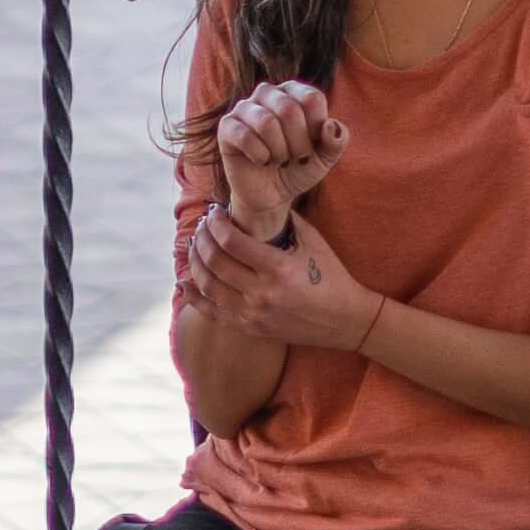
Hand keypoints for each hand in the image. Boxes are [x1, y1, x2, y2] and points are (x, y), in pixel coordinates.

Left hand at [187, 198, 383, 355]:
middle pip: (214, 261)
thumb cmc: (331, 276)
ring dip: (194, 262)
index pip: (231, 240)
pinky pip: (211, 313)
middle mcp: (262, 293)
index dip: (215, 222)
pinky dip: (193, 297)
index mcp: (278, 268)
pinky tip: (184, 281)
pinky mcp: (250, 329)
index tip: (213, 212)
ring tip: (193, 246)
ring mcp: (253, 314)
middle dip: (201, 237)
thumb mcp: (313, 242)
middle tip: (201, 225)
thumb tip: (260, 200)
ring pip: (207, 286)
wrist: (345, 321)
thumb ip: (286, 219)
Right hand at [208, 78, 344, 245]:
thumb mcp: (325, 158)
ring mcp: (245, 107)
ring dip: (279, 151)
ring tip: (279, 160)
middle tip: (296, 158)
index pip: (312, 99)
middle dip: (298, 143)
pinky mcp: (227, 126)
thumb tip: (331, 126)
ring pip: (266, 122)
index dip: (316, 130)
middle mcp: (268, 93)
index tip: (312, 145)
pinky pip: (245, 136)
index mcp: (294, 92)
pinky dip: (260, 156)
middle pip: (289, 109)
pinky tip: (261, 161)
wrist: (272, 194)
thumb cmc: (299, 168)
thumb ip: (336, 141)